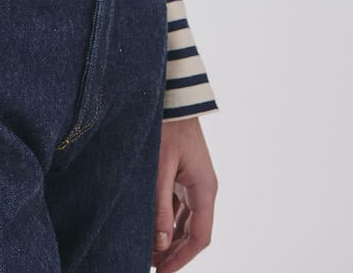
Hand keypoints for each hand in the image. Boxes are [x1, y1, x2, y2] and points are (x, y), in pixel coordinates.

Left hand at [151, 116, 217, 270]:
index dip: (182, 259)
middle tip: (151, 267)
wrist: (173, 96)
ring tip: (147, 254)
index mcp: (205, 188)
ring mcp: (194, 182)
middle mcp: (203, 189)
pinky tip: (151, 230)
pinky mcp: (183, 176)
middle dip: (174, 253)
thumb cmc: (167, 126)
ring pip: (185, 222)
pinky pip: (178, 207)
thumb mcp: (160, 167)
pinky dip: (166, 222)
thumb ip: (159, 205)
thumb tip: (160, 244)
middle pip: (193, 233)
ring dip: (169, 240)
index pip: (199, 237)